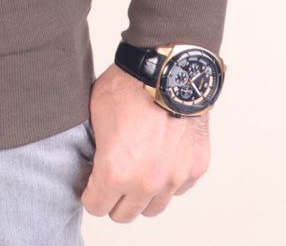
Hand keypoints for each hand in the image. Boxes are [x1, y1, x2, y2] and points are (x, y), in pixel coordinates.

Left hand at [81, 62, 211, 221]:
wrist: (167, 70)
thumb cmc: (127, 86)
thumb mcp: (94, 114)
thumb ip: (94, 146)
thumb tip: (91, 161)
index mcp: (115, 171)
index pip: (96, 206)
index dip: (90, 194)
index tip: (91, 184)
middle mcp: (146, 183)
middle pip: (125, 215)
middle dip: (114, 199)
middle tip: (112, 180)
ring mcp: (173, 178)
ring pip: (154, 208)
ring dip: (143, 195)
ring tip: (136, 171)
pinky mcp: (195, 169)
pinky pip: (177, 189)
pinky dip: (168, 179)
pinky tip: (159, 157)